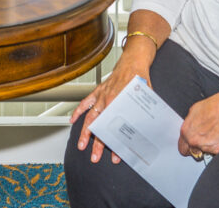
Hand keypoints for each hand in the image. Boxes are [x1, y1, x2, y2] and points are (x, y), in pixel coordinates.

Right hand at [69, 40, 156, 164]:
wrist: (134, 61)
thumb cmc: (140, 79)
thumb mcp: (146, 98)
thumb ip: (141, 113)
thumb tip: (144, 130)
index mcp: (119, 103)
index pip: (114, 129)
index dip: (114, 143)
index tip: (115, 155)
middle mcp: (107, 101)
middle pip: (99, 126)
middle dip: (96, 144)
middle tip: (95, 157)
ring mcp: (100, 96)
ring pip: (90, 118)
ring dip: (85, 132)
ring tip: (81, 145)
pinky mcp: (98, 91)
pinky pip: (85, 103)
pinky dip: (78, 112)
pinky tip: (72, 121)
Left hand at [178, 87, 218, 158]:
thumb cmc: (218, 106)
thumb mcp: (196, 109)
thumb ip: (191, 122)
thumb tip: (193, 126)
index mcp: (186, 130)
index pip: (182, 147)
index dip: (188, 146)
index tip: (191, 146)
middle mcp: (194, 140)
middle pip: (193, 152)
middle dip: (198, 148)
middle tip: (206, 139)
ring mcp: (205, 147)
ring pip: (205, 153)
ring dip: (209, 147)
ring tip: (216, 134)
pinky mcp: (218, 150)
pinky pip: (216, 153)